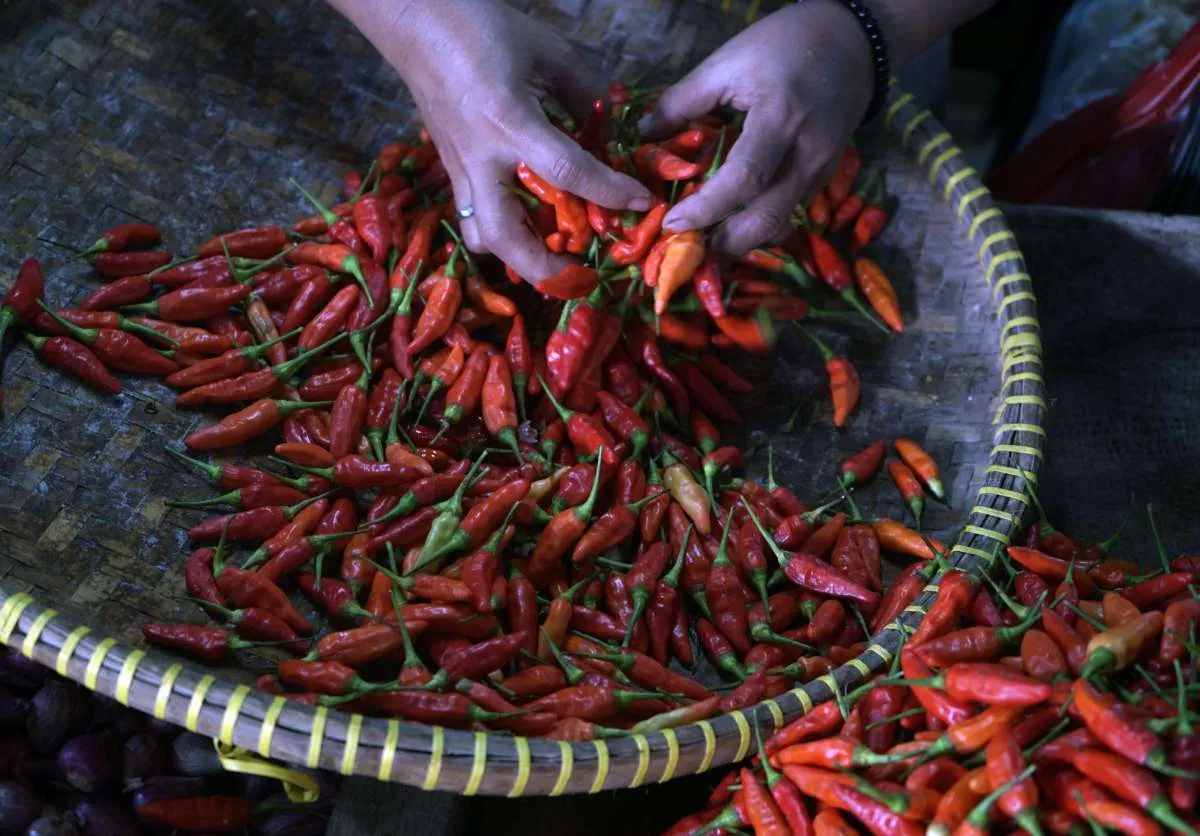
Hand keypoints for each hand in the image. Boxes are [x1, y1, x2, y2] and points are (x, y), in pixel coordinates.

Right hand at [331, 0, 652, 283]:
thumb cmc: (484, 29)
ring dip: (517, 256)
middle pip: (506, 237)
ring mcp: (460, 169)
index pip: (568, 172)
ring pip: (481, 237)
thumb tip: (609, 132)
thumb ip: (586, 95)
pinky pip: (474, 217)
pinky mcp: (451, 170)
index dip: (611, 191)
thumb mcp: (549, 52)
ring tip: (556, 252)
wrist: (416, 21)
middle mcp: (481, 156)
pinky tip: (532, 222)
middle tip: (582, 273)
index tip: (642, 202)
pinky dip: (504, 231)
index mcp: (509, 121)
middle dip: (545, 267)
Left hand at [639, 0, 872, 257]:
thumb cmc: (785, 45)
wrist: (852, 43)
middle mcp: (807, 151)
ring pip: (781, 222)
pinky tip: (733, 228)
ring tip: (705, 250)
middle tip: (688, 255)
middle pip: (767, 217)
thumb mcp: (728, 62)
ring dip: (743, 242)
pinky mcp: (825, 176)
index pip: (744, 178)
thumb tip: (644, 134)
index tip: (671, 223)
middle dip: (726, 245)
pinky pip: (790, 212)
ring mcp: (822, 168)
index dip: (706, 208)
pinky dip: (760, 226)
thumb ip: (683, 100)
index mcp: (781, 116)